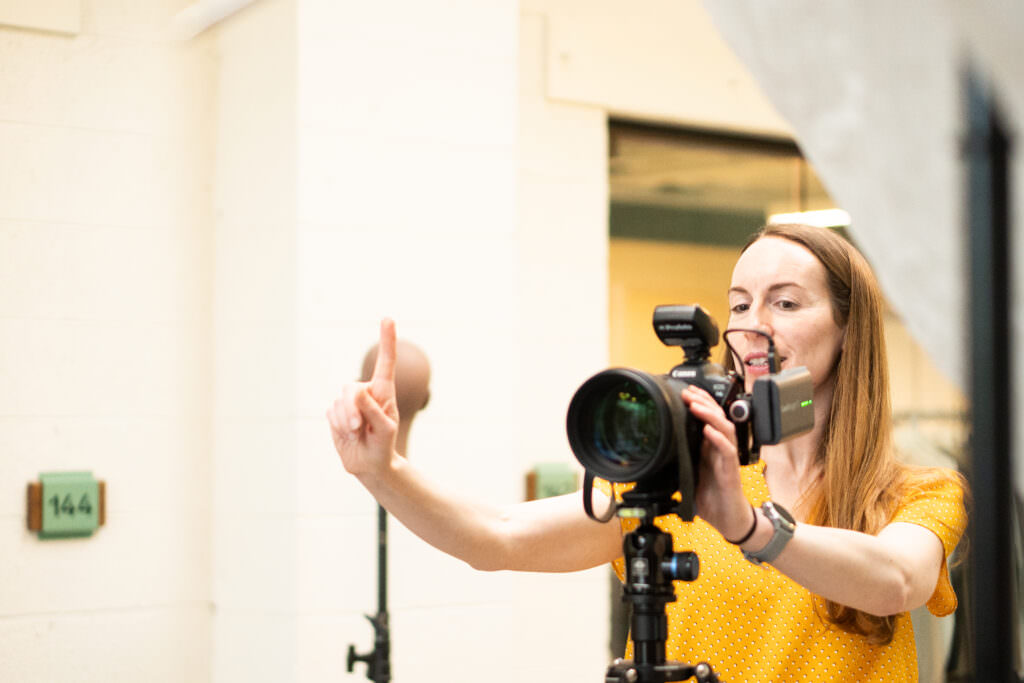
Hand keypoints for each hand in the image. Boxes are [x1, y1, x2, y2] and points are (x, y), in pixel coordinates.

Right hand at [326, 319, 399, 478]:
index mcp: (384, 391)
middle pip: (351, 388)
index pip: (385, 362)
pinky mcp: (335, 412)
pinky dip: (338, 426)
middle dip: (353, 409)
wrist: (369, 464)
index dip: (386, 340)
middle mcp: (366, 392)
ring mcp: (349, 402)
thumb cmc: (384, 446)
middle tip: (360, 427)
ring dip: (346, 421)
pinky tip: (348, 434)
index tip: (387, 319)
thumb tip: (359, 392)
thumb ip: (373, 411)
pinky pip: (330, 413)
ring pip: (339, 402)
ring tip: (357, 433)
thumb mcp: (385, 430)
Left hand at [681, 385, 752, 540]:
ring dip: (710, 415)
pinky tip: (708, 432)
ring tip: (696, 406)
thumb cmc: (711, 498)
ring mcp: (727, 460)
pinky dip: (718, 440)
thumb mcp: (688, 476)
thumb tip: (656, 453)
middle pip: (718, 418)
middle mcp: (720, 450)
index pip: (709, 419)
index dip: (700, 403)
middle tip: (689, 393)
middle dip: (704, 402)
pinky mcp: (731, 473)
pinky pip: (728, 452)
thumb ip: (678, 462)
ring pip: (725, 430)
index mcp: (710, 449)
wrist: (728, 520)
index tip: (687, 391)